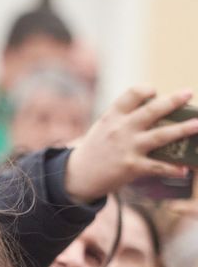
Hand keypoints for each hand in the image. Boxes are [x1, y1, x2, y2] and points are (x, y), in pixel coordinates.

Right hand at [64, 87, 197, 201]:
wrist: (78, 176)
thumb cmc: (95, 150)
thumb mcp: (103, 127)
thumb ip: (123, 117)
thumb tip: (154, 109)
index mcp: (112, 116)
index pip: (132, 94)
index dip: (146, 90)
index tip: (155, 92)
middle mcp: (121, 129)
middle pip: (152, 111)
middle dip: (173, 101)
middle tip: (189, 92)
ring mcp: (127, 148)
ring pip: (161, 135)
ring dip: (183, 130)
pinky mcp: (132, 167)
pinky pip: (158, 166)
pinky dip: (173, 169)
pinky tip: (185, 169)